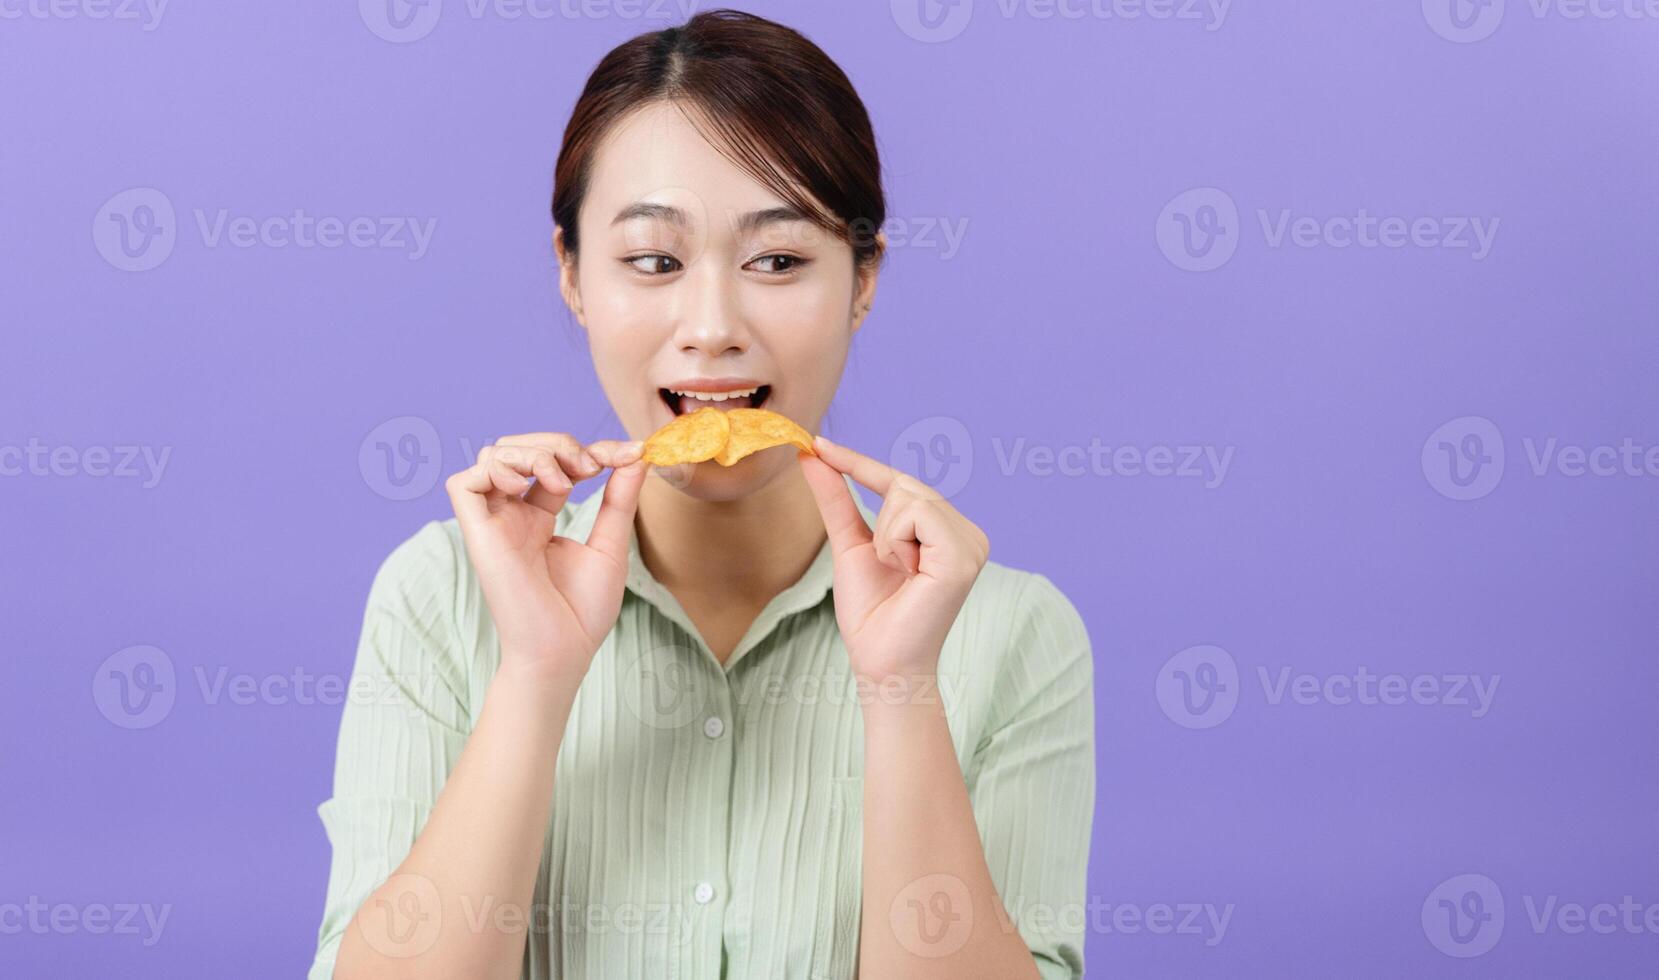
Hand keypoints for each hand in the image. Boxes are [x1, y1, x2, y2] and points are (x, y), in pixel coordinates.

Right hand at [445, 433, 647, 680]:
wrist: (564, 652)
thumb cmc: (583, 611)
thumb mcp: (610, 545)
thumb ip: (619, 498)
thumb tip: (636, 456)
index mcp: (540, 517)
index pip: (555, 463)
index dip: (589, 450)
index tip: (629, 453)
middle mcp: (513, 516)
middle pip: (518, 449)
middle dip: (558, 444)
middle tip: (591, 466)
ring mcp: (494, 524)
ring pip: (491, 456)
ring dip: (532, 452)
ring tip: (565, 480)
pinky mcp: (478, 536)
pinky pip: (464, 484)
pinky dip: (495, 470)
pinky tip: (529, 487)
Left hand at [799, 435, 990, 685]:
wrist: (880, 662)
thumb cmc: (871, 612)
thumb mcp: (849, 543)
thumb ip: (835, 498)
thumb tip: (811, 455)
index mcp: (948, 530)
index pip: (902, 482)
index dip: (859, 463)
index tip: (818, 444)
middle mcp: (967, 533)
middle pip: (905, 485)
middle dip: (878, 523)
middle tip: (886, 566)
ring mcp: (971, 544)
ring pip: (909, 496)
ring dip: (885, 537)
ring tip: (901, 574)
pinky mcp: (964, 556)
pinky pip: (916, 514)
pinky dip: (895, 543)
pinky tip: (910, 575)